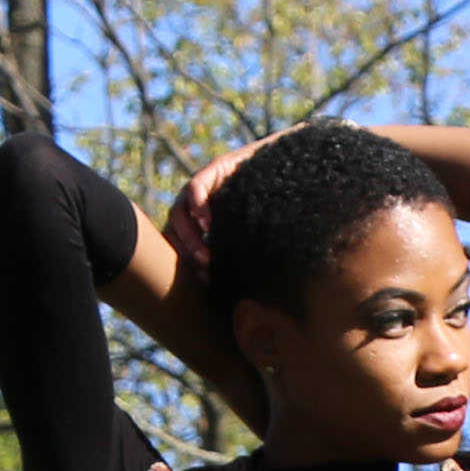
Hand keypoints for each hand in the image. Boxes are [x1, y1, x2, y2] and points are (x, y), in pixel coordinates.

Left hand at [160, 137, 268, 289]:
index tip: (205, 282)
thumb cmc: (279, 209)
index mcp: (199, 219)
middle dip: (185, 254)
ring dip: (189, 238)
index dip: (186, 263)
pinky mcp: (216, 168)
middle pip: (173, 229)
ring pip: (179, 212)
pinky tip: (208, 225)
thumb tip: (247, 303)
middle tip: (205, 271)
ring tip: (206, 256)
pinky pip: (196, 188)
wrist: (296, 168)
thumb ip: (242, 256)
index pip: (179, 242)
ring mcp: (203, 184)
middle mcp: (195, 202)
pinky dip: (198, 206)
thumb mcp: (256, 236)